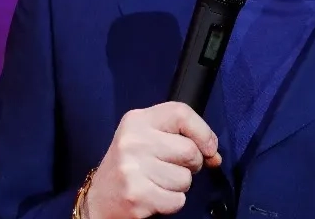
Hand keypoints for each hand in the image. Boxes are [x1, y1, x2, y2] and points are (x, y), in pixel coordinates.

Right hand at [85, 102, 221, 217]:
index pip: (182, 113)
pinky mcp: (137, 195)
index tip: (208, 148)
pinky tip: (155, 196)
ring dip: (180, 186)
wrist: (99, 198)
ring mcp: (132, 169)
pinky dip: (172, 202)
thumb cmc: (132, 165)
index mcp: (137, 120)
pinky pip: (177, 200)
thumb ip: (184, 137)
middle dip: (192, 164)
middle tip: (174, 168)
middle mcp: (133, 141)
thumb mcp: (150, 138)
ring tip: (159, 182)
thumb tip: (215, 155)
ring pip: (185, 179)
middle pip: (189, 151)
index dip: (203, 132)